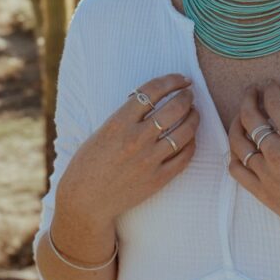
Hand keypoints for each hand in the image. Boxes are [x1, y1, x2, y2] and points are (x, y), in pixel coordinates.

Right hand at [57, 73, 199, 224]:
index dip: (172, 80)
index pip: (153, 91)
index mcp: (119, 122)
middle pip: (174, 108)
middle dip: (187, 96)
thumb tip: (153, 98)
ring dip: (194, 117)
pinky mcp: (158, 179)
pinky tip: (190, 137)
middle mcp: (136, 139)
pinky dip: (192, 143)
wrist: (86, 200)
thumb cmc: (90, 163)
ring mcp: (149, 160)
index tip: (181, 79)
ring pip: (185, 130)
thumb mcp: (103, 130)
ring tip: (194, 113)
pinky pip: (185, 156)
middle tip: (189, 94)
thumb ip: (127, 115)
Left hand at [227, 80, 279, 249]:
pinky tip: (239, 148)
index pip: (273, 105)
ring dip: (236, 123)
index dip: (269, 89)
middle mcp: (276, 155)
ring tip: (242, 116)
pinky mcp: (261, 194)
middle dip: (248, 98)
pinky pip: (236, 171)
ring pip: (237, 143)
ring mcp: (265, 175)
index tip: (270, 84)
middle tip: (252, 91)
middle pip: (249, 118)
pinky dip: (233, 155)